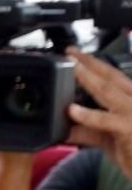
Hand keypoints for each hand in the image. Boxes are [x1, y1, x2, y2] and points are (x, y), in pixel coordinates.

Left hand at [66, 48, 131, 181]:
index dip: (93, 63)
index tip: (74, 53)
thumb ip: (87, 129)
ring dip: (88, 78)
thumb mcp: (107, 137)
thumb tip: (63, 125)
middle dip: (89, 63)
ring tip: (72, 68)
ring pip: (109, 91)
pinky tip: (73, 110)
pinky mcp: (130, 129)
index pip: (112, 76)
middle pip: (111, 77)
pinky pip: (107, 120)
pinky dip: (89, 115)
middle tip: (70, 52)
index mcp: (131, 99)